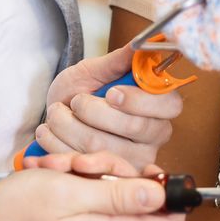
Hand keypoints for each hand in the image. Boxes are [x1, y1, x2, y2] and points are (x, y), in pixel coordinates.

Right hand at [0, 151, 186, 220]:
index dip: (163, 189)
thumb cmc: (17, 218)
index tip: (137, 169)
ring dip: (85, 179)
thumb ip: (120, 197)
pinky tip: (50, 186)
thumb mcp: (69, 194)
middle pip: (139, 204)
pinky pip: (94, 213)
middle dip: (109, 174)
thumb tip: (162, 195)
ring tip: (53, 175)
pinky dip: (75, 193)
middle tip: (74, 165)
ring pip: (113, 203)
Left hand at [30, 46, 183, 170]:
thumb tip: (139, 44)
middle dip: (93, 110)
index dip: (138, 100)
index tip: (110, 93)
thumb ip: (118, 60)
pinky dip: (56, 142)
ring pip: (101, 144)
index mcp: (160, 107)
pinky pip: (80, 161)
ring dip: (68, 124)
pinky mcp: (107, 176)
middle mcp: (153, 136)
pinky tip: (50, 131)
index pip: (169, 105)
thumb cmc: (80, 91)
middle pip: (134, 128)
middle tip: (76, 101)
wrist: (55, 115)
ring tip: (57, 112)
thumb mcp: (96, 70)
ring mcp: (132, 160)